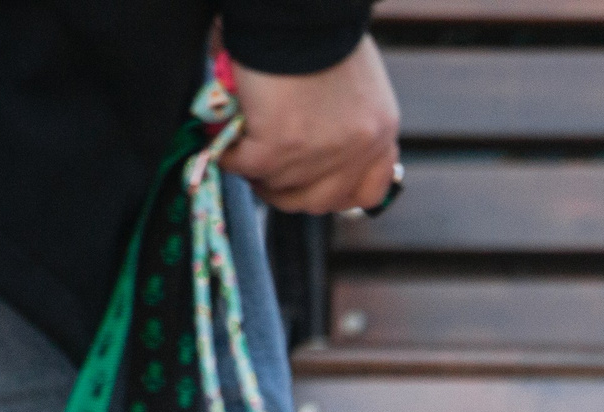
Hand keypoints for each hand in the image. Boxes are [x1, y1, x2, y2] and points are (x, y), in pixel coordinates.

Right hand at [224, 36, 400, 214]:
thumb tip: (314, 146)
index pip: (367, 193)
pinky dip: (229, 158)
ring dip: (257, 174)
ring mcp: (321, 154)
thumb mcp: (355, 86)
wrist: (299, 13)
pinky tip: (223, 144)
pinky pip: (246, 168)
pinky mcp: (280, 147)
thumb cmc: (319, 34)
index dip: (335, 194)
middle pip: (320, 201)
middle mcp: (358, 150)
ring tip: (243, 153)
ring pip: (280, 188)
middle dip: (289, 191)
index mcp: (380, 132)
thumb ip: (347, 121)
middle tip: (267, 173)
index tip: (313, 185)